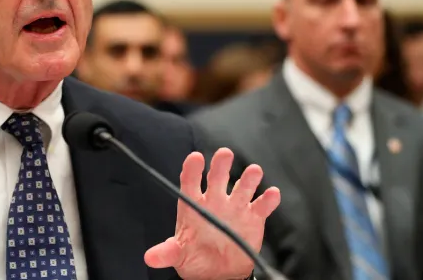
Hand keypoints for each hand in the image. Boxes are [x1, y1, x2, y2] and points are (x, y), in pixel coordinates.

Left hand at [144, 148, 280, 279]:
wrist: (218, 273)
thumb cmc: (195, 257)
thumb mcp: (178, 255)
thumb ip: (167, 252)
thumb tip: (150, 258)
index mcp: (194, 204)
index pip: (190, 182)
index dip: (192, 169)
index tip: (195, 158)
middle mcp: (215, 200)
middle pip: (217, 178)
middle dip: (221, 165)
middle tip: (225, 154)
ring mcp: (235, 207)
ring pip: (243, 187)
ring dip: (249, 179)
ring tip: (254, 171)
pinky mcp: (253, 218)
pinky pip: (261, 206)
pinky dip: (268, 200)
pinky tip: (271, 194)